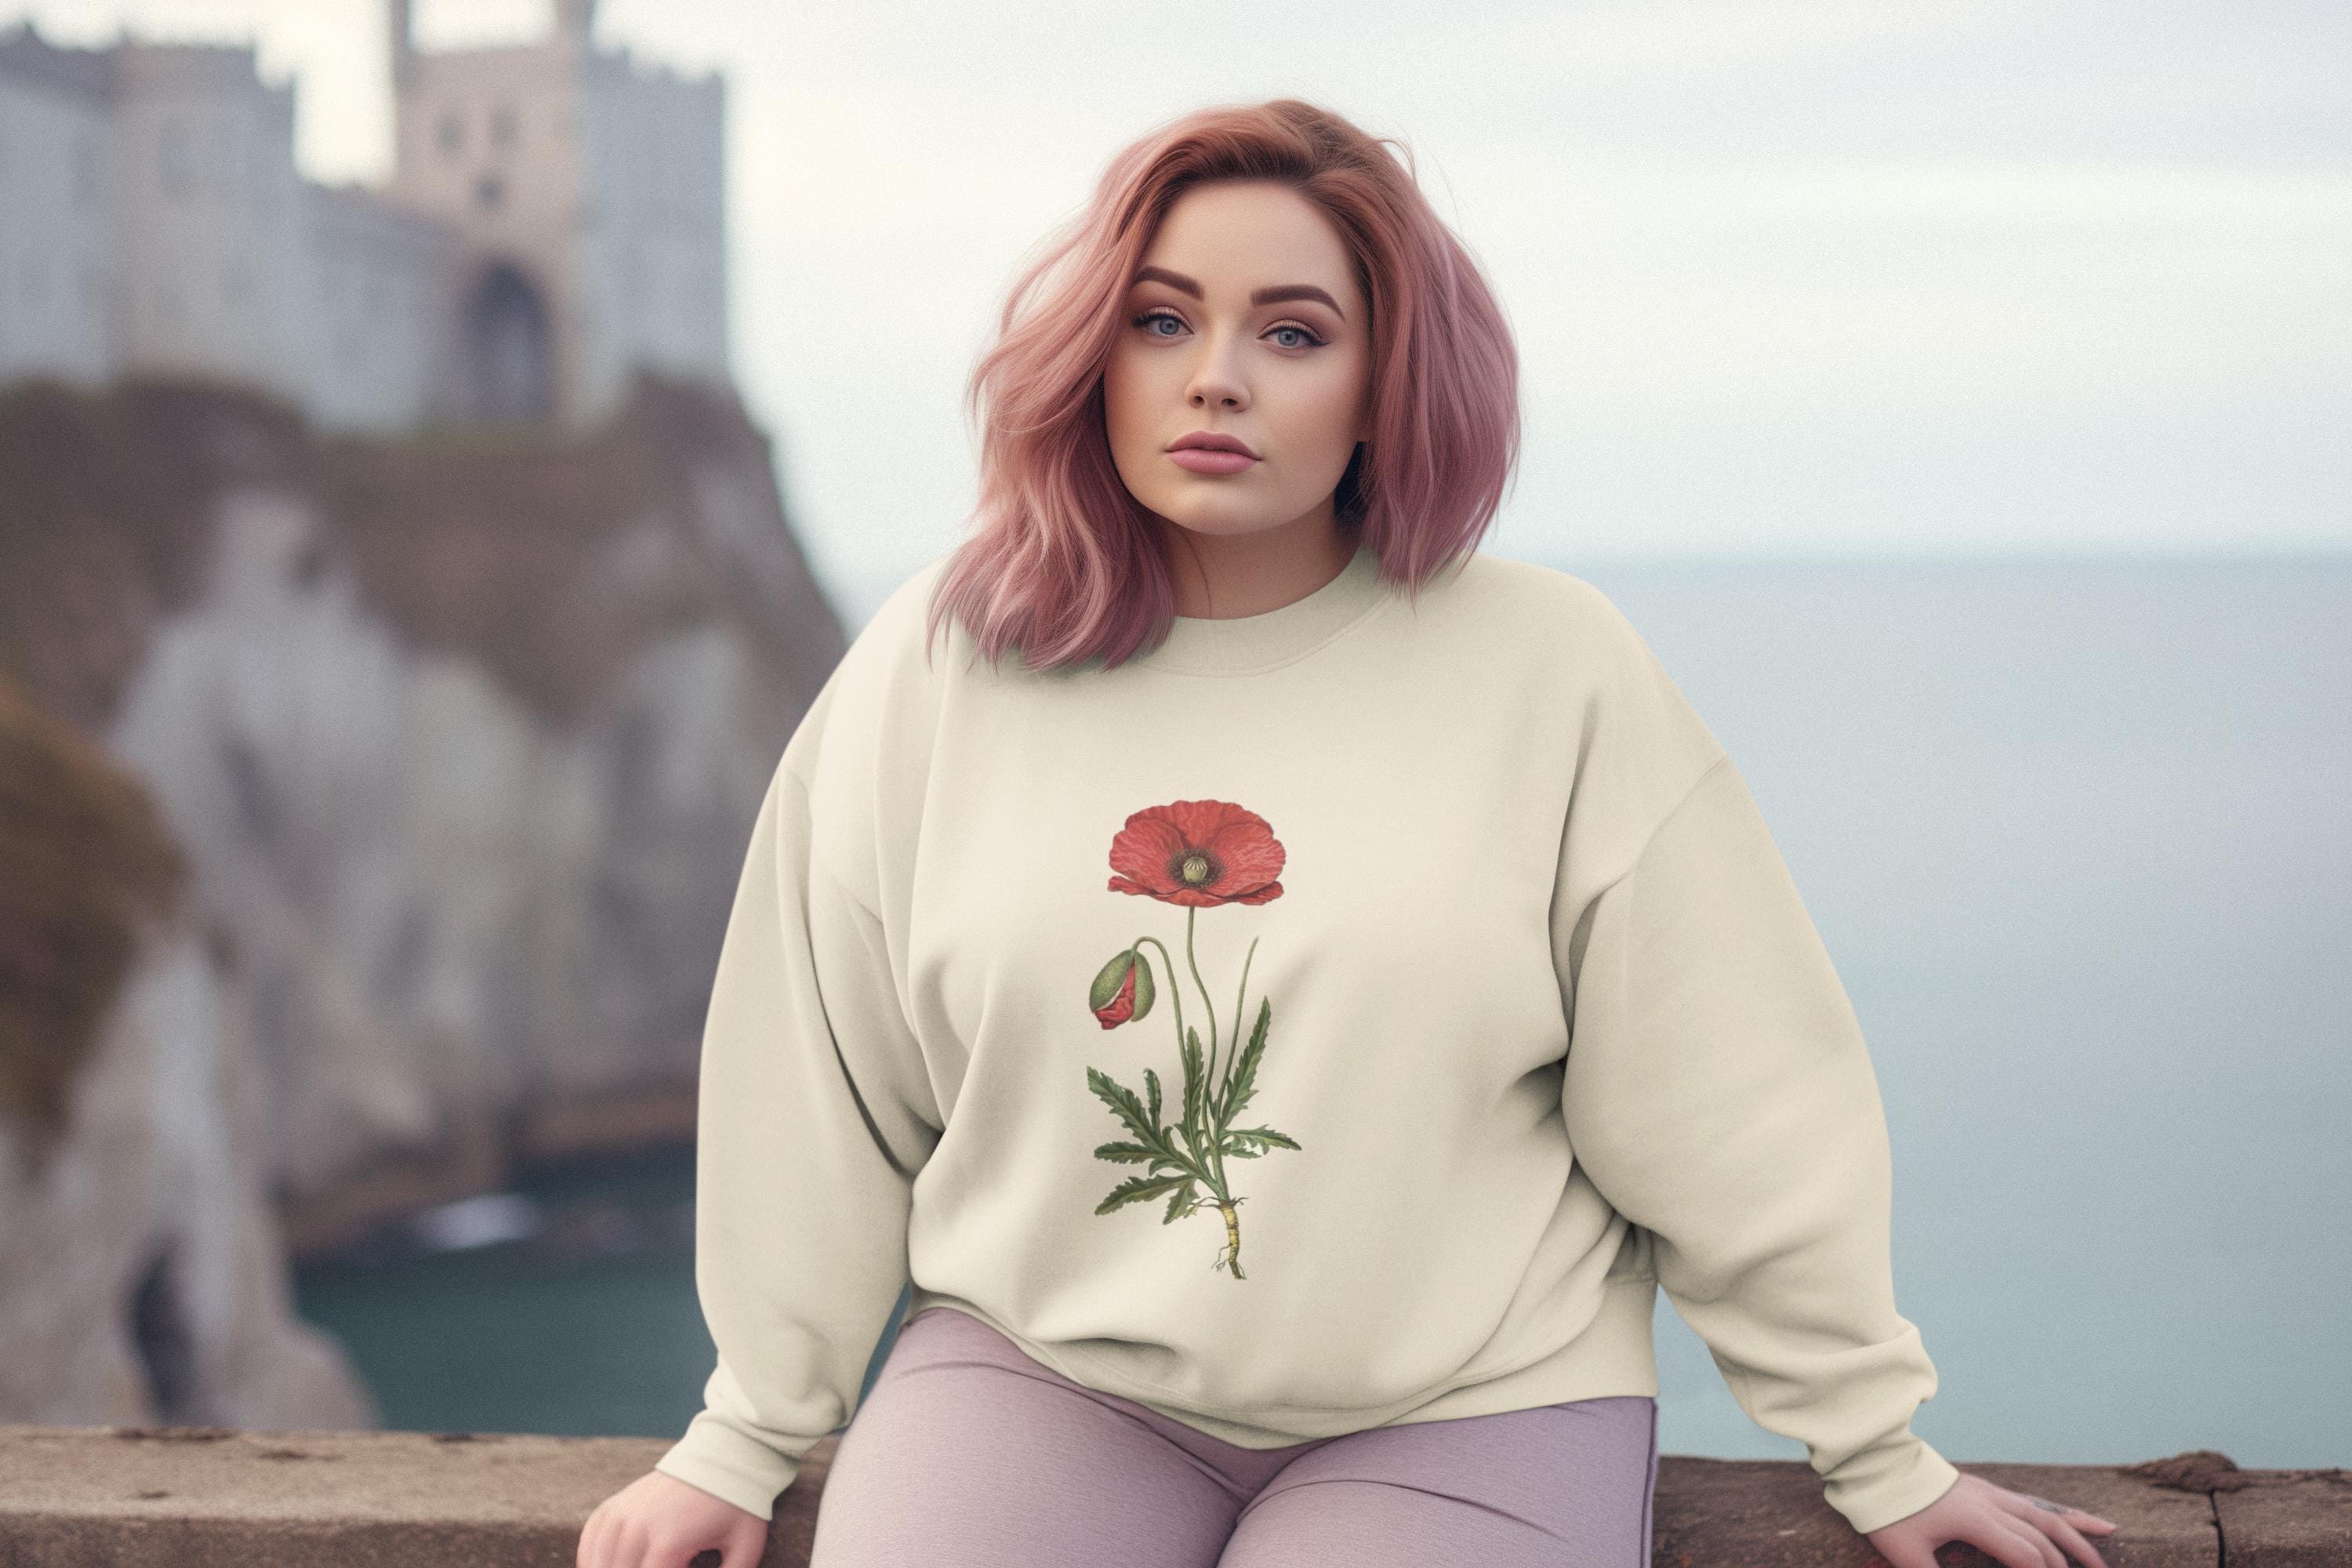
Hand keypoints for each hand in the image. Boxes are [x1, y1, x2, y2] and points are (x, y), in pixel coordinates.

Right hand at [577, 1469, 768, 1567]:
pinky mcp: (612, 1506)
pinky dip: (592, 1562)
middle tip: (665, 1567)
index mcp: (668, 1542)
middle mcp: (636, 1528)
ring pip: (597, 1565)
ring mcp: (620, 1514)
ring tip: (642, 1565)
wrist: (721, 1456)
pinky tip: (605, 1567)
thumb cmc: (736, 1506)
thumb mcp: (745, 1547)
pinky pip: (588, 1544)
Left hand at [1866, 1471, 2118, 1567]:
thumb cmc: (1887, 1511)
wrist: (1875, 1465)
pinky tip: (2087, 1520)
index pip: (2023, 1555)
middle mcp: (1990, 1503)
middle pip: (2040, 1538)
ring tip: (2103, 1554)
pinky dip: (2061, 1513)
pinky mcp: (1986, 1489)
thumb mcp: (1905, 1553)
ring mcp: (1990, 1493)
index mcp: (1974, 1519)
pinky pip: (2032, 1502)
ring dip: (2076, 1536)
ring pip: (2044, 1515)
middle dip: (2066, 1564)